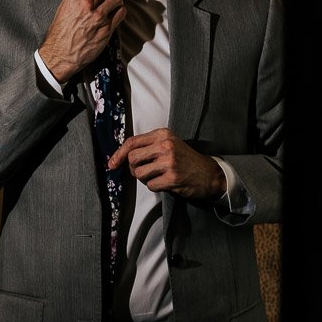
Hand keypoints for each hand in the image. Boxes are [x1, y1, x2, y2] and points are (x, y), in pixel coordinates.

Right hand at [38, 0, 125, 84]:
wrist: (59, 54)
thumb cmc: (59, 35)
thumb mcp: (63, 10)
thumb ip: (78, 0)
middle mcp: (86, 4)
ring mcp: (98, 16)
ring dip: (117, 0)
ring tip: (115, 3)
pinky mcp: (106, 28)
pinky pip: (121, 13)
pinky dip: (121, 11)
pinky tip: (117, 13)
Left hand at [107, 128, 225, 201]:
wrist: (209, 174)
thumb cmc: (184, 160)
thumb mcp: (168, 144)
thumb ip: (147, 146)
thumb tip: (119, 158)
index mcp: (162, 134)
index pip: (132, 142)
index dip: (118, 154)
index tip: (112, 164)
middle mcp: (165, 145)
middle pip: (132, 159)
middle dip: (133, 168)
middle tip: (144, 171)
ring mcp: (169, 161)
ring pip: (139, 173)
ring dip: (145, 179)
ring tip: (157, 176)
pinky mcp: (173, 177)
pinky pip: (150, 185)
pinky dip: (155, 187)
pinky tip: (166, 183)